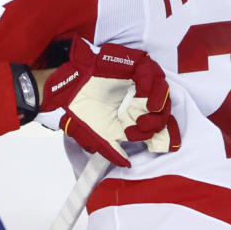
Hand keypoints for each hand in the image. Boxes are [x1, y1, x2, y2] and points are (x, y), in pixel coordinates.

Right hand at [40, 39, 180, 166]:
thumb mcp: (98, 136)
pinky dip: (151, 87)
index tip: (166, 145)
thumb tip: (126, 164)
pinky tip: (143, 98)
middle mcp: (140, 96)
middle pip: (164, 108)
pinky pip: (151, 73)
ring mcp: (138, 79)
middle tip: (142, 128)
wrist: (64, 93)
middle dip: (158, 122)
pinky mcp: (133, 64)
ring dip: (157, 105)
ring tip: (143, 114)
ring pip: (162, 89)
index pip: (159, 123)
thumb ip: (113, 150)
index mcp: (134, 113)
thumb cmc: (81, 112)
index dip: (166, 134)